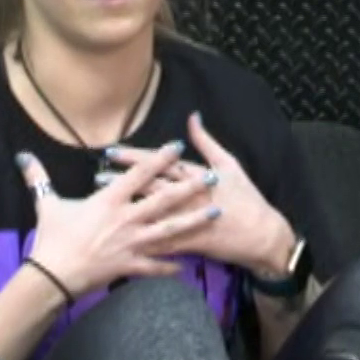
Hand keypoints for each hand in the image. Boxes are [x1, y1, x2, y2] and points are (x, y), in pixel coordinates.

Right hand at [16, 139, 218, 296]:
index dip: (158, 159)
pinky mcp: (131, 265)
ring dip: (195, 221)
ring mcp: (131, 243)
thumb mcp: (46, 205)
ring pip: (170, 230)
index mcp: (108, 201)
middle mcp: (125, 219)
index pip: (138, 175)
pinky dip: (172, 265)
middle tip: (213, 177)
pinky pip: (156, 265)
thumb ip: (39, 178)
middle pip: (164, 199)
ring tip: (216, 213)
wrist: (52, 275)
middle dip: (191, 187)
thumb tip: (23, 156)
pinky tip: (188, 263)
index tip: (177, 146)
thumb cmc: (50, 238)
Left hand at [102, 112, 292, 274]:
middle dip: (122, 181)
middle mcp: (189, 196)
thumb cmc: (247, 198)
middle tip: (97, 175)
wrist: (262, 234)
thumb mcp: (231, 164)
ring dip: (125, 208)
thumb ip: (207, 141)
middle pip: (150, 186)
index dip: (135, 157)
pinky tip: (121, 239)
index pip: (161, 163)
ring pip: (151, 212)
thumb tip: (192, 117)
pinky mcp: (191, 242)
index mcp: (197, 175)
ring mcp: (189, 220)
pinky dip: (142, 240)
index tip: (112, 152)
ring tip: (103, 204)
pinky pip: (162, 242)